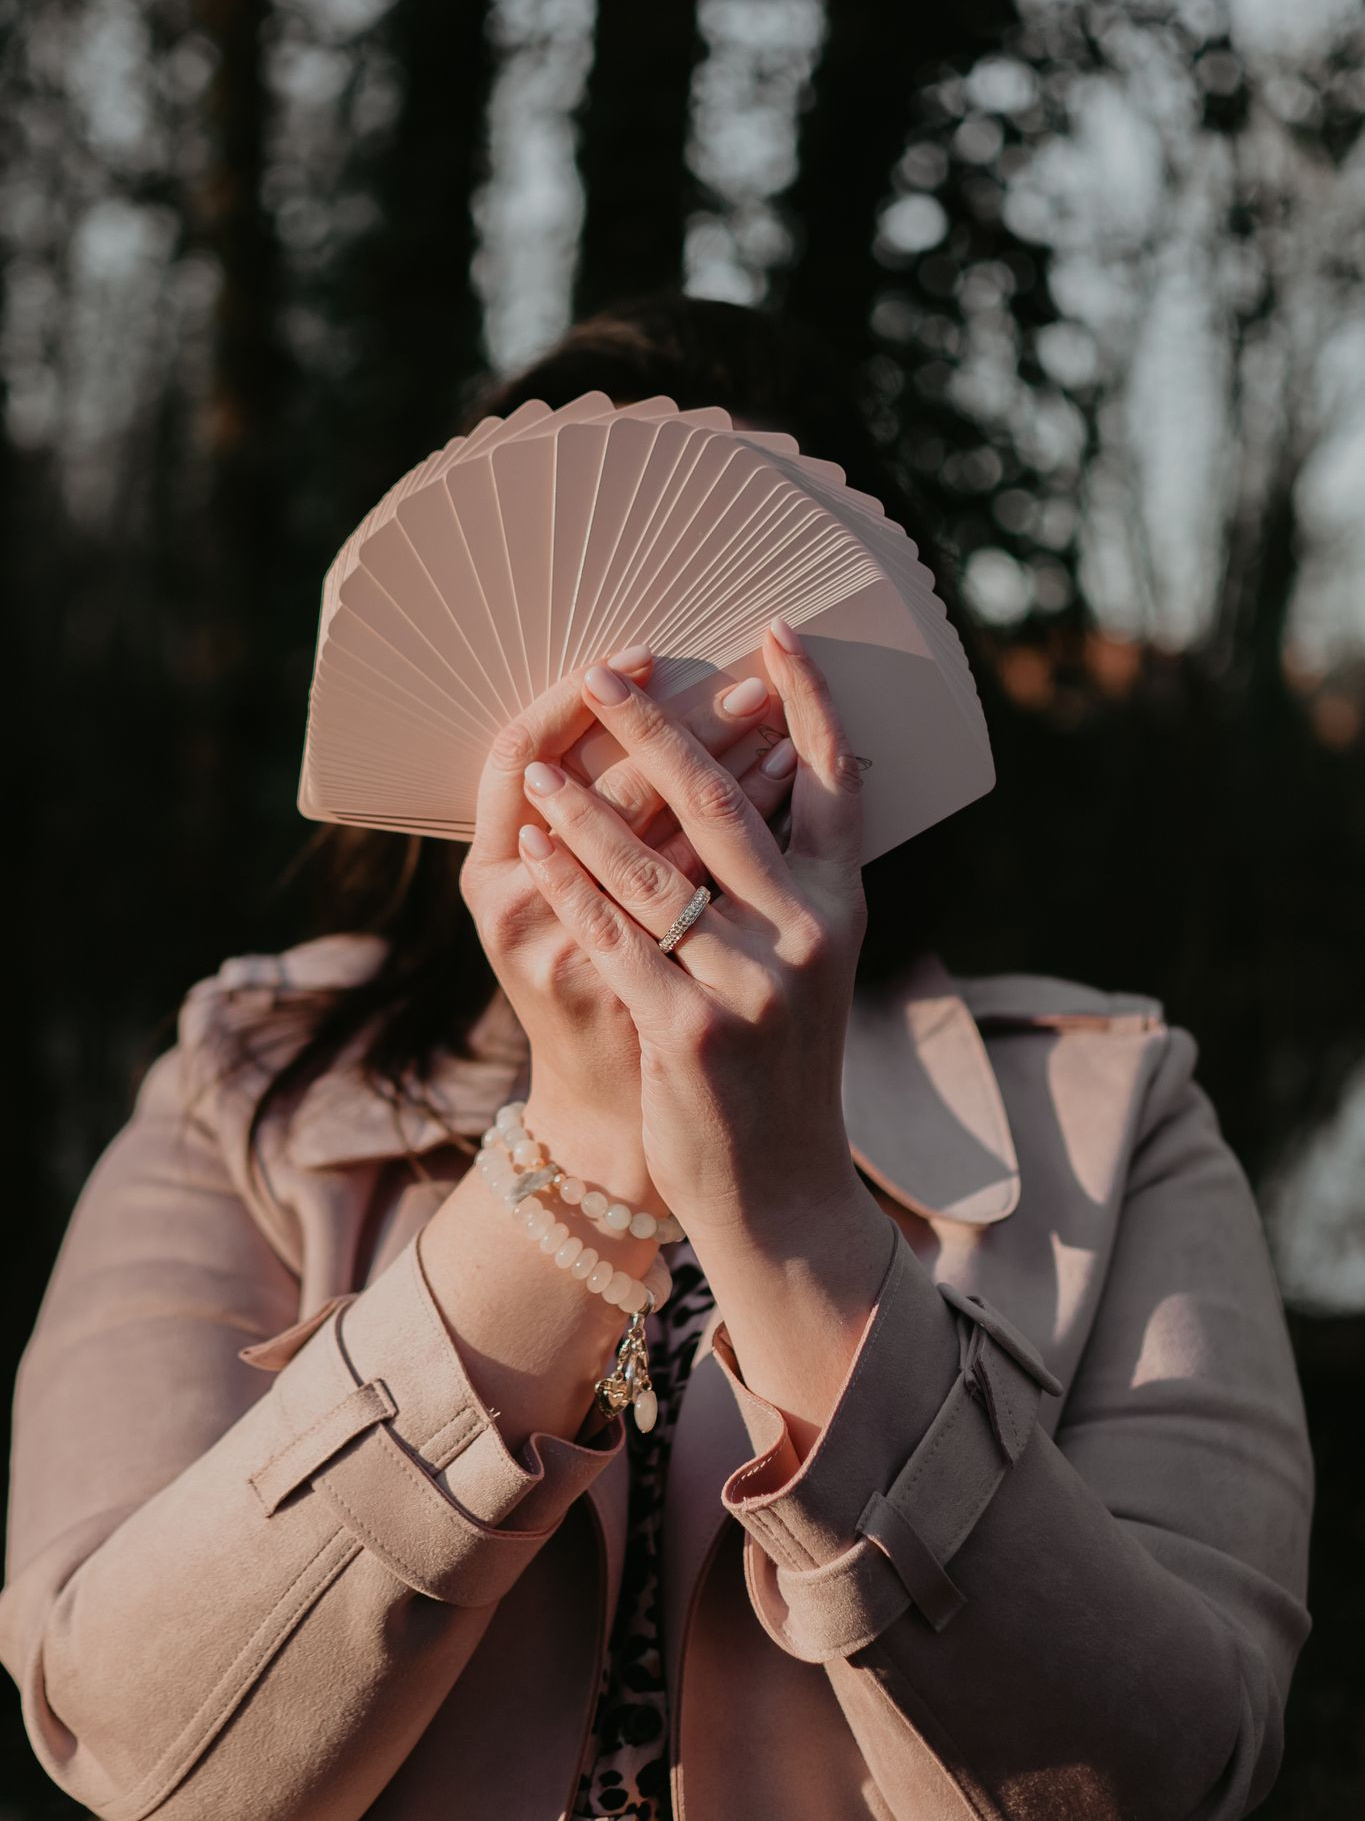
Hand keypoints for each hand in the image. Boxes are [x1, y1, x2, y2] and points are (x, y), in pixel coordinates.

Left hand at [515, 616, 867, 1235]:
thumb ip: (789, 877)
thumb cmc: (785, 1060)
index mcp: (843, 907)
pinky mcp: (689, 1029)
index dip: (809, 701)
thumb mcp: (811, 962)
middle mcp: (807, 936)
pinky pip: (613, 933)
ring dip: (588, 803)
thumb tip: (754, 767)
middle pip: (723, 803)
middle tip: (613, 668)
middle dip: (659, 727)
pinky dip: (569, 880)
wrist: (780, 1186)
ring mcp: (749, 983)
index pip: (834, 780)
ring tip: (544, 762)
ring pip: (652, 866)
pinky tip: (535, 841)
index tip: (775, 634)